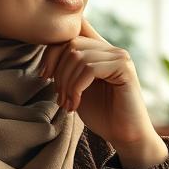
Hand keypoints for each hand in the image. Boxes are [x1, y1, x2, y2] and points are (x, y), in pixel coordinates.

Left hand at [39, 17, 166, 168]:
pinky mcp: (124, 68)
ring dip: (66, 83)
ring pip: (77, 56)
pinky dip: (76, 88)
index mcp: (99, 50)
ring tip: (67, 103)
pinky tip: (76, 104)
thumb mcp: (76, 87)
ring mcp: (119, 56)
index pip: (71, 32)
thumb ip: (67, 67)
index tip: (44, 75)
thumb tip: (47, 51)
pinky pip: (89, 69)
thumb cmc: (101, 114)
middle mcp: (110, 48)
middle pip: (70, 43)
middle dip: (57, 71)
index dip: (51, 50)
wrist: (124, 136)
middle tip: (59, 97)